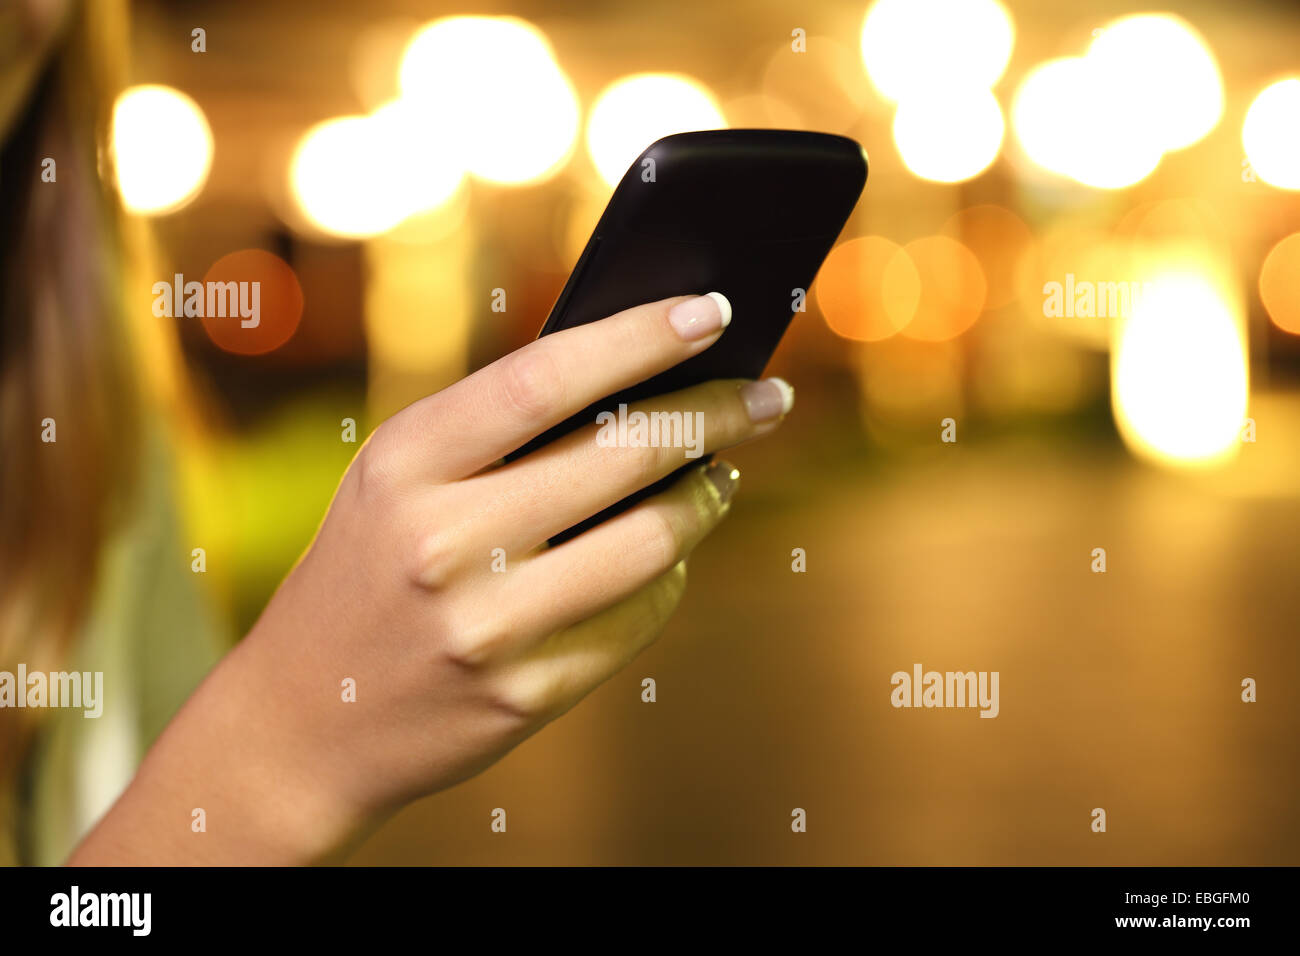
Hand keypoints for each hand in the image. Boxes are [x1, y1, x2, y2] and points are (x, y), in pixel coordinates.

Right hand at [69, 292, 793, 863]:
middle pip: (620, 456)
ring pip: (650, 543)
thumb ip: (495, 432)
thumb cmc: (366, 571)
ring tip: (722, 475)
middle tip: (766, 395)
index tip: (715, 311)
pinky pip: (637, 620)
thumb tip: (641, 377)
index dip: (640, 339)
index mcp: (403, 464)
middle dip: (714, 415)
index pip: (544, 378)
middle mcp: (441, 542)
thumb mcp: (396, 481)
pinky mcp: (523, 695)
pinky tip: (673, 551)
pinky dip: (670, 576)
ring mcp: (485, 627)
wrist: (304, 722)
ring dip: (706, 499)